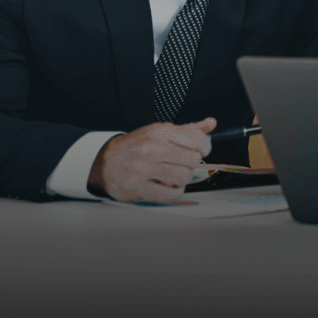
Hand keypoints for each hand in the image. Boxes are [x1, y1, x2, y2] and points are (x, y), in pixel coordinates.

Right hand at [88, 118, 214, 202]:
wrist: (105, 161)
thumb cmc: (137, 146)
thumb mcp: (160, 131)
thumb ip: (188, 129)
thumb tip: (211, 123)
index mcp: (161, 132)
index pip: (198, 140)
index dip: (204, 148)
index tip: (199, 151)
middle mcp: (153, 148)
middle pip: (193, 160)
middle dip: (193, 165)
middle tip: (184, 165)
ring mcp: (144, 168)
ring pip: (184, 177)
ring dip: (184, 179)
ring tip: (176, 176)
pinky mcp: (138, 187)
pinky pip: (171, 194)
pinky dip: (175, 192)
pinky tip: (169, 186)